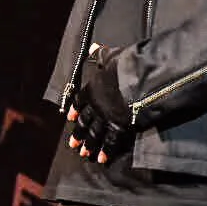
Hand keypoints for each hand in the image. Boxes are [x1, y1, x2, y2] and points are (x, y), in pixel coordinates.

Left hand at [66, 44, 131, 162]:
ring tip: (84, 154)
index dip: (76, 109)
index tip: (70, 117)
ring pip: (95, 133)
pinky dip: (107, 150)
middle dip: (79, 132)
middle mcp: (96, 105)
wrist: (136, 81)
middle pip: (85, 121)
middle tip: (72, 144)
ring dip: (89, 144)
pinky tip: (102, 159)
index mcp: (92, 89)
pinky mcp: (119, 126)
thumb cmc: (124, 67)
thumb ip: (101, 54)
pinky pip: (111, 141)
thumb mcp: (111, 57)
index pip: (81, 100)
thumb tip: (93, 46)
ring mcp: (106, 117)